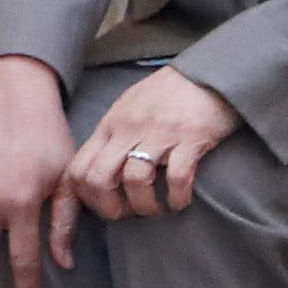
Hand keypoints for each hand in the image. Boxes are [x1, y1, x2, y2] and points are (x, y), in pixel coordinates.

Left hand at [58, 67, 236, 229]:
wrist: (208, 73)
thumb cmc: (167, 94)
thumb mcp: (129, 108)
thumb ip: (113, 135)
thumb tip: (99, 168)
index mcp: (110, 125)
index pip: (79, 168)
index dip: (84, 198)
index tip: (102, 208)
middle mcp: (128, 129)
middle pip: (99, 178)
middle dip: (110, 207)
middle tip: (128, 214)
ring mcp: (159, 133)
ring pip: (135, 180)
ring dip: (145, 205)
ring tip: (157, 209)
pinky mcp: (190, 139)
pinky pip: (177, 178)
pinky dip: (177, 198)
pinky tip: (180, 202)